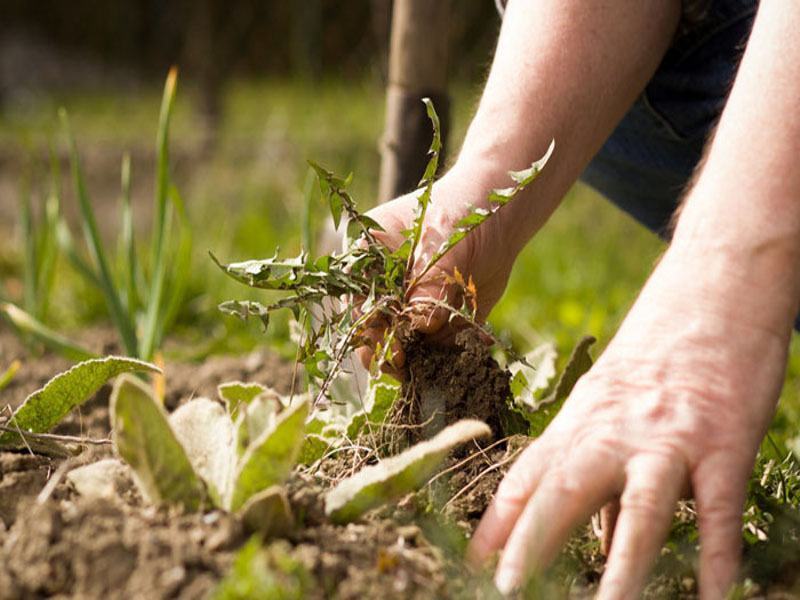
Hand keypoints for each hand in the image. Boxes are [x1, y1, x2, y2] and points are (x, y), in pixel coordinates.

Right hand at [356, 166, 519, 369]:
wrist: (499, 218)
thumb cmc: (462, 215)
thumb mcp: (445, 242)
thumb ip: (431, 281)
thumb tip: (421, 324)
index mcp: (368, 259)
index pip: (357, 300)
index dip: (368, 329)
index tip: (390, 351)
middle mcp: (383, 289)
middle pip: (374, 330)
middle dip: (390, 352)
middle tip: (407, 367)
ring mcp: (408, 310)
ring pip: (405, 346)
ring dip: (422, 358)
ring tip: (442, 362)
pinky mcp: (436, 325)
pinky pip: (438, 348)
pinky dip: (452, 353)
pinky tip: (476, 340)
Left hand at [467, 247, 792, 597]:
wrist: (712, 293)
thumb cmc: (655, 358)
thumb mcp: (611, 407)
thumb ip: (602, 477)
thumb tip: (598, 542)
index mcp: (579, 421)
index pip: (526, 478)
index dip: (496, 525)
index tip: (470, 566)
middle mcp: (612, 430)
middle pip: (563, 491)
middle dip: (531, 545)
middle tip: (504, 592)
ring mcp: (666, 436)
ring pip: (638, 507)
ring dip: (622, 569)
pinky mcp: (722, 442)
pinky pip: (719, 508)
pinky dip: (717, 556)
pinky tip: (713, 599)